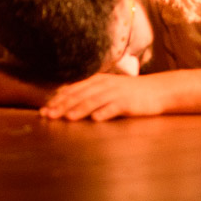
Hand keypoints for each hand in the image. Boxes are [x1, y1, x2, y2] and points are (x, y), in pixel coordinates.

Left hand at [39, 73, 164, 121]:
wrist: (157, 91)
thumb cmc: (128, 93)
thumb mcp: (107, 88)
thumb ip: (88, 92)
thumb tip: (65, 100)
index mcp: (97, 81)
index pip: (73, 89)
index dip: (58, 100)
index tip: (44, 110)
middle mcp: (104, 85)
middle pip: (79, 95)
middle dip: (62, 106)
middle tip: (48, 116)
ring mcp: (116, 93)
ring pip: (93, 101)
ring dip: (79, 109)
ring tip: (67, 118)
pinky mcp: (127, 103)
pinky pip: (114, 108)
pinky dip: (104, 113)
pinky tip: (95, 119)